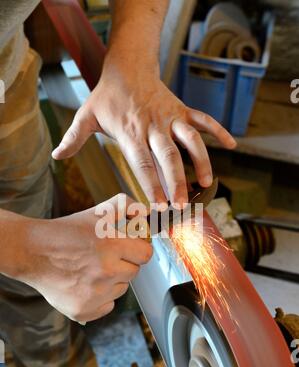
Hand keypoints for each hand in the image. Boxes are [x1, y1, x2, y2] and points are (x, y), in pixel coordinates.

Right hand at [19, 194, 151, 322]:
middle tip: (102, 256)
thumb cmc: (66, 231)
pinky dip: (100, 298)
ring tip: (89, 269)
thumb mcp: (97, 212)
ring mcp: (94, 294)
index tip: (127, 247)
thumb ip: (126, 207)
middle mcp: (105, 272)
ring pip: (121, 290)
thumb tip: (148, 213)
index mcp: (112, 246)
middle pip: (134, 272)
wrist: (31, 251)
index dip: (137, 249)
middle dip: (123, 263)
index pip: (145, 254)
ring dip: (111, 281)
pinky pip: (108, 306)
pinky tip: (83, 284)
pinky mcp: (83, 310)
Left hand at [52, 61, 235, 207]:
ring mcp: (171, 117)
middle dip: (176, 181)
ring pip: (190, 140)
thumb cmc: (107, 96)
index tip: (158, 205)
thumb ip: (74, 137)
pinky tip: (231, 145)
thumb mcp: (87, 115)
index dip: (151, 184)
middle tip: (182, 204)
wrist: (128, 66)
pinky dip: (217, 131)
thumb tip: (56, 156)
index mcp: (131, 132)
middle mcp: (153, 126)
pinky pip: (203, 120)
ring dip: (200, 160)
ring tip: (207, 183)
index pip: (142, 163)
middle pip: (167, 156)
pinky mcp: (182, 110)